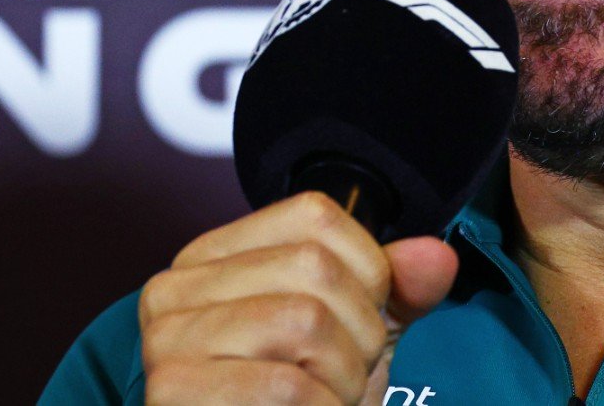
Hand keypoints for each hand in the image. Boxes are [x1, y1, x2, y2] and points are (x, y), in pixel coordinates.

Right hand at [138, 191, 458, 404]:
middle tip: (342, 377)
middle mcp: (177, 286)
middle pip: (314, 268)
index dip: (366, 270)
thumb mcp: (354, 337)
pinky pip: (286, 386)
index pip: (315, 215)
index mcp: (215, 256)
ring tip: (326, 401)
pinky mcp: (172, 390)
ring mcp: (167, 338)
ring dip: (342, 379)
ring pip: (304, 321)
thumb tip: (436, 256)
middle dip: (359, 334)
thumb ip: (397, 292)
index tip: (358, 321)